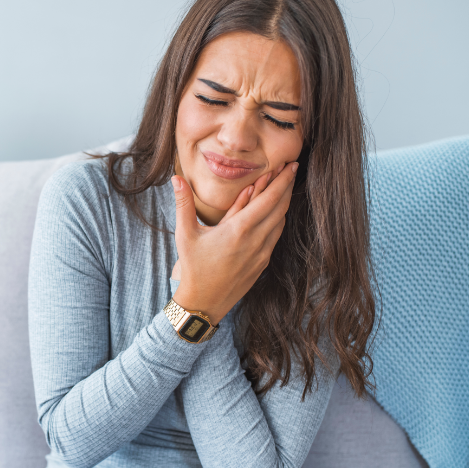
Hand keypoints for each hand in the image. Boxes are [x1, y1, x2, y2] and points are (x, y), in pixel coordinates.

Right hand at [170, 161, 297, 324]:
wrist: (203, 302)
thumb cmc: (193, 268)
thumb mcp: (186, 234)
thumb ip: (184, 203)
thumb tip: (176, 178)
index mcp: (239, 230)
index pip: (269, 199)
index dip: (282, 180)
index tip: (290, 164)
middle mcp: (255, 241)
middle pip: (281, 207)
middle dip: (287, 186)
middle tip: (292, 168)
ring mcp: (262, 254)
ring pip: (280, 222)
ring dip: (284, 203)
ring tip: (284, 186)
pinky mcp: (262, 263)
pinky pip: (275, 236)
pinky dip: (277, 219)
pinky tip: (274, 212)